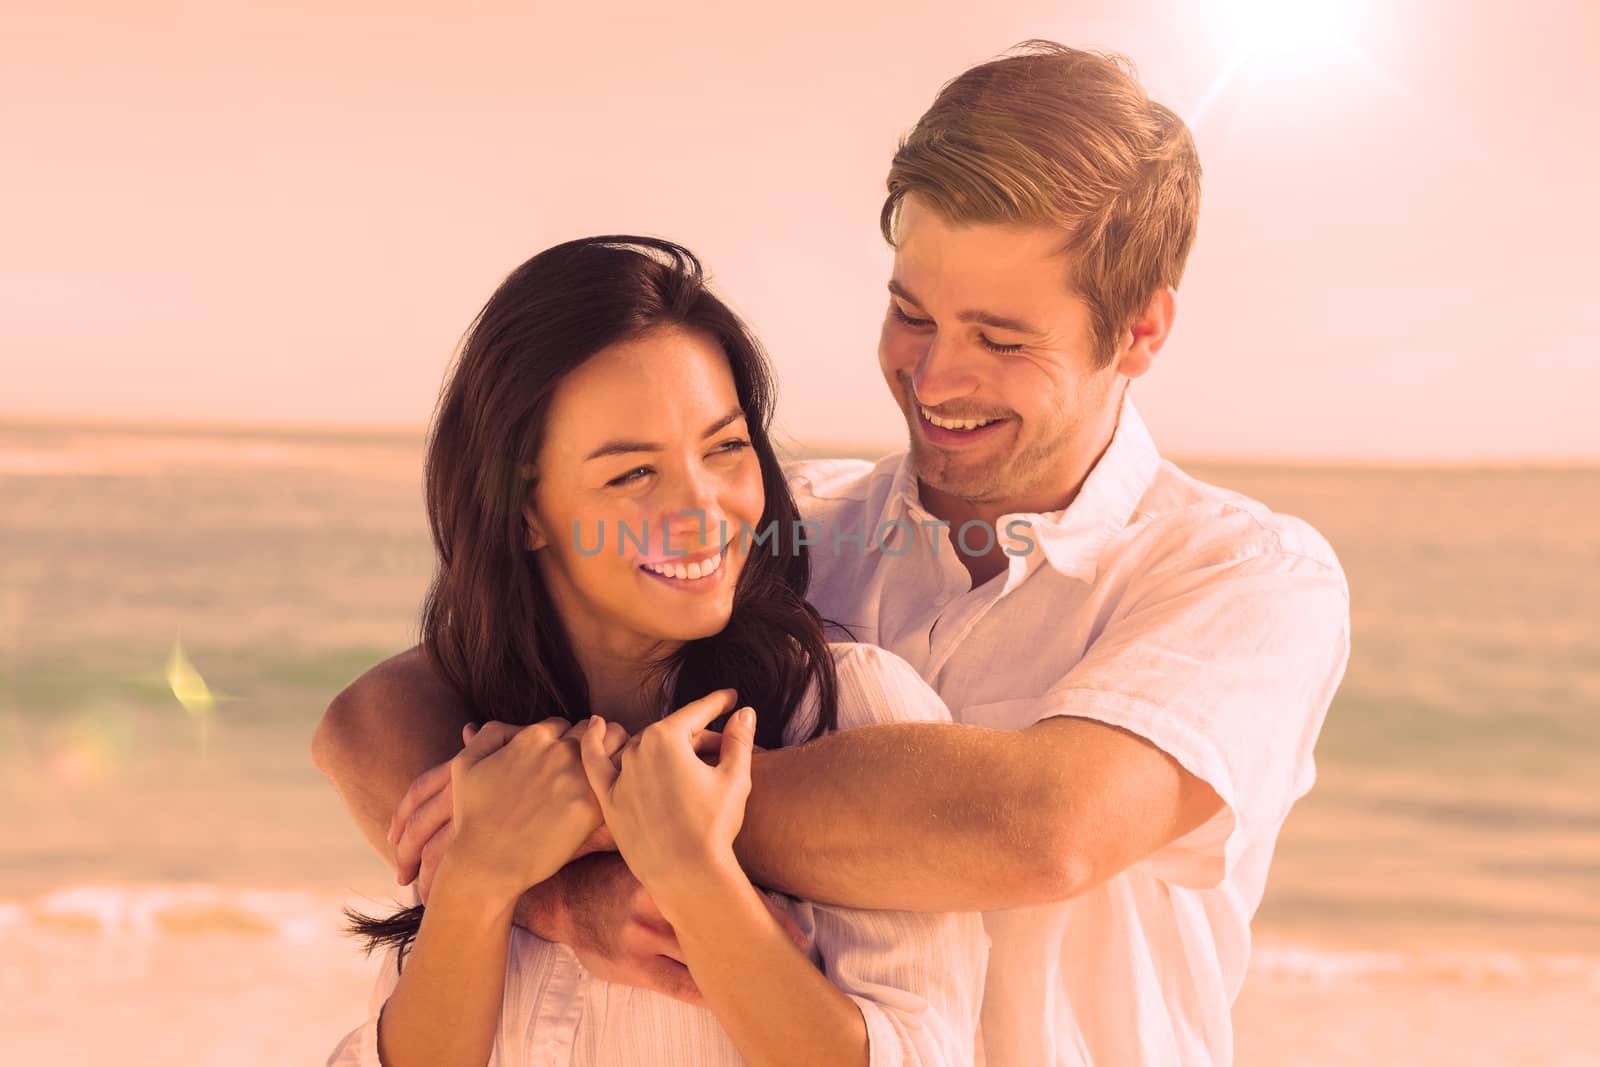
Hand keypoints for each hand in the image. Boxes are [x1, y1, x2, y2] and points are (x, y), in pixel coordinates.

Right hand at [448, 716, 626, 900]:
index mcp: (533, 738)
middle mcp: (558, 751)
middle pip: (592, 730)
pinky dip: (619, 780)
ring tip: (608, 773)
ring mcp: (576, 777)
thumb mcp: (466, 764)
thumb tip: (511, 727)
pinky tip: (614, 794)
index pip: (564, 724)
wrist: (487, 862)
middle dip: (592, 742)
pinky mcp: (591, 805)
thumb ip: (488, 734)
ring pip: (613, 746)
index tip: (564, 758)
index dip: (564, 740)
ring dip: (612, 754)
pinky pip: (617, 779)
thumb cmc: (473, 816)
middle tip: (591, 765)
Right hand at [555, 853, 809, 1006]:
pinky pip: (680, 985)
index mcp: (672, 870)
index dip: (766, 913)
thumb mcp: (651, 856)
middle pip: (722, 927)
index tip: (797, 932)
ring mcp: (646, 937)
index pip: (729, 892)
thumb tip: (737, 864)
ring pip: (704, 959)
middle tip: (795, 958)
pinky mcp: (634, 966)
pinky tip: (729, 996)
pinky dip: (706, 992)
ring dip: (735, 968)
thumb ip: (689, 861)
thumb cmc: (617, 873)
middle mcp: (661, 902)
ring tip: (767, 978)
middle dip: (758, 943)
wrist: (565, 897)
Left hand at [580, 689, 755, 904]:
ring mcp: (620, 775)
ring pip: (642, 749)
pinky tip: (594, 725)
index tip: (730, 697)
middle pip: (672, 735)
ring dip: (663, 747)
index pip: (696, 713)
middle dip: (698, 737)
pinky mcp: (608, 800)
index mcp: (667, 738)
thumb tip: (744, 711)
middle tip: (723, 747)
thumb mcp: (735, 777)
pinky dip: (592, 743)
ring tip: (684, 751)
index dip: (717, 703)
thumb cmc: (713, 826)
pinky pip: (594, 765)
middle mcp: (637, 750)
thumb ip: (738, 739)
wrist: (686, 875)